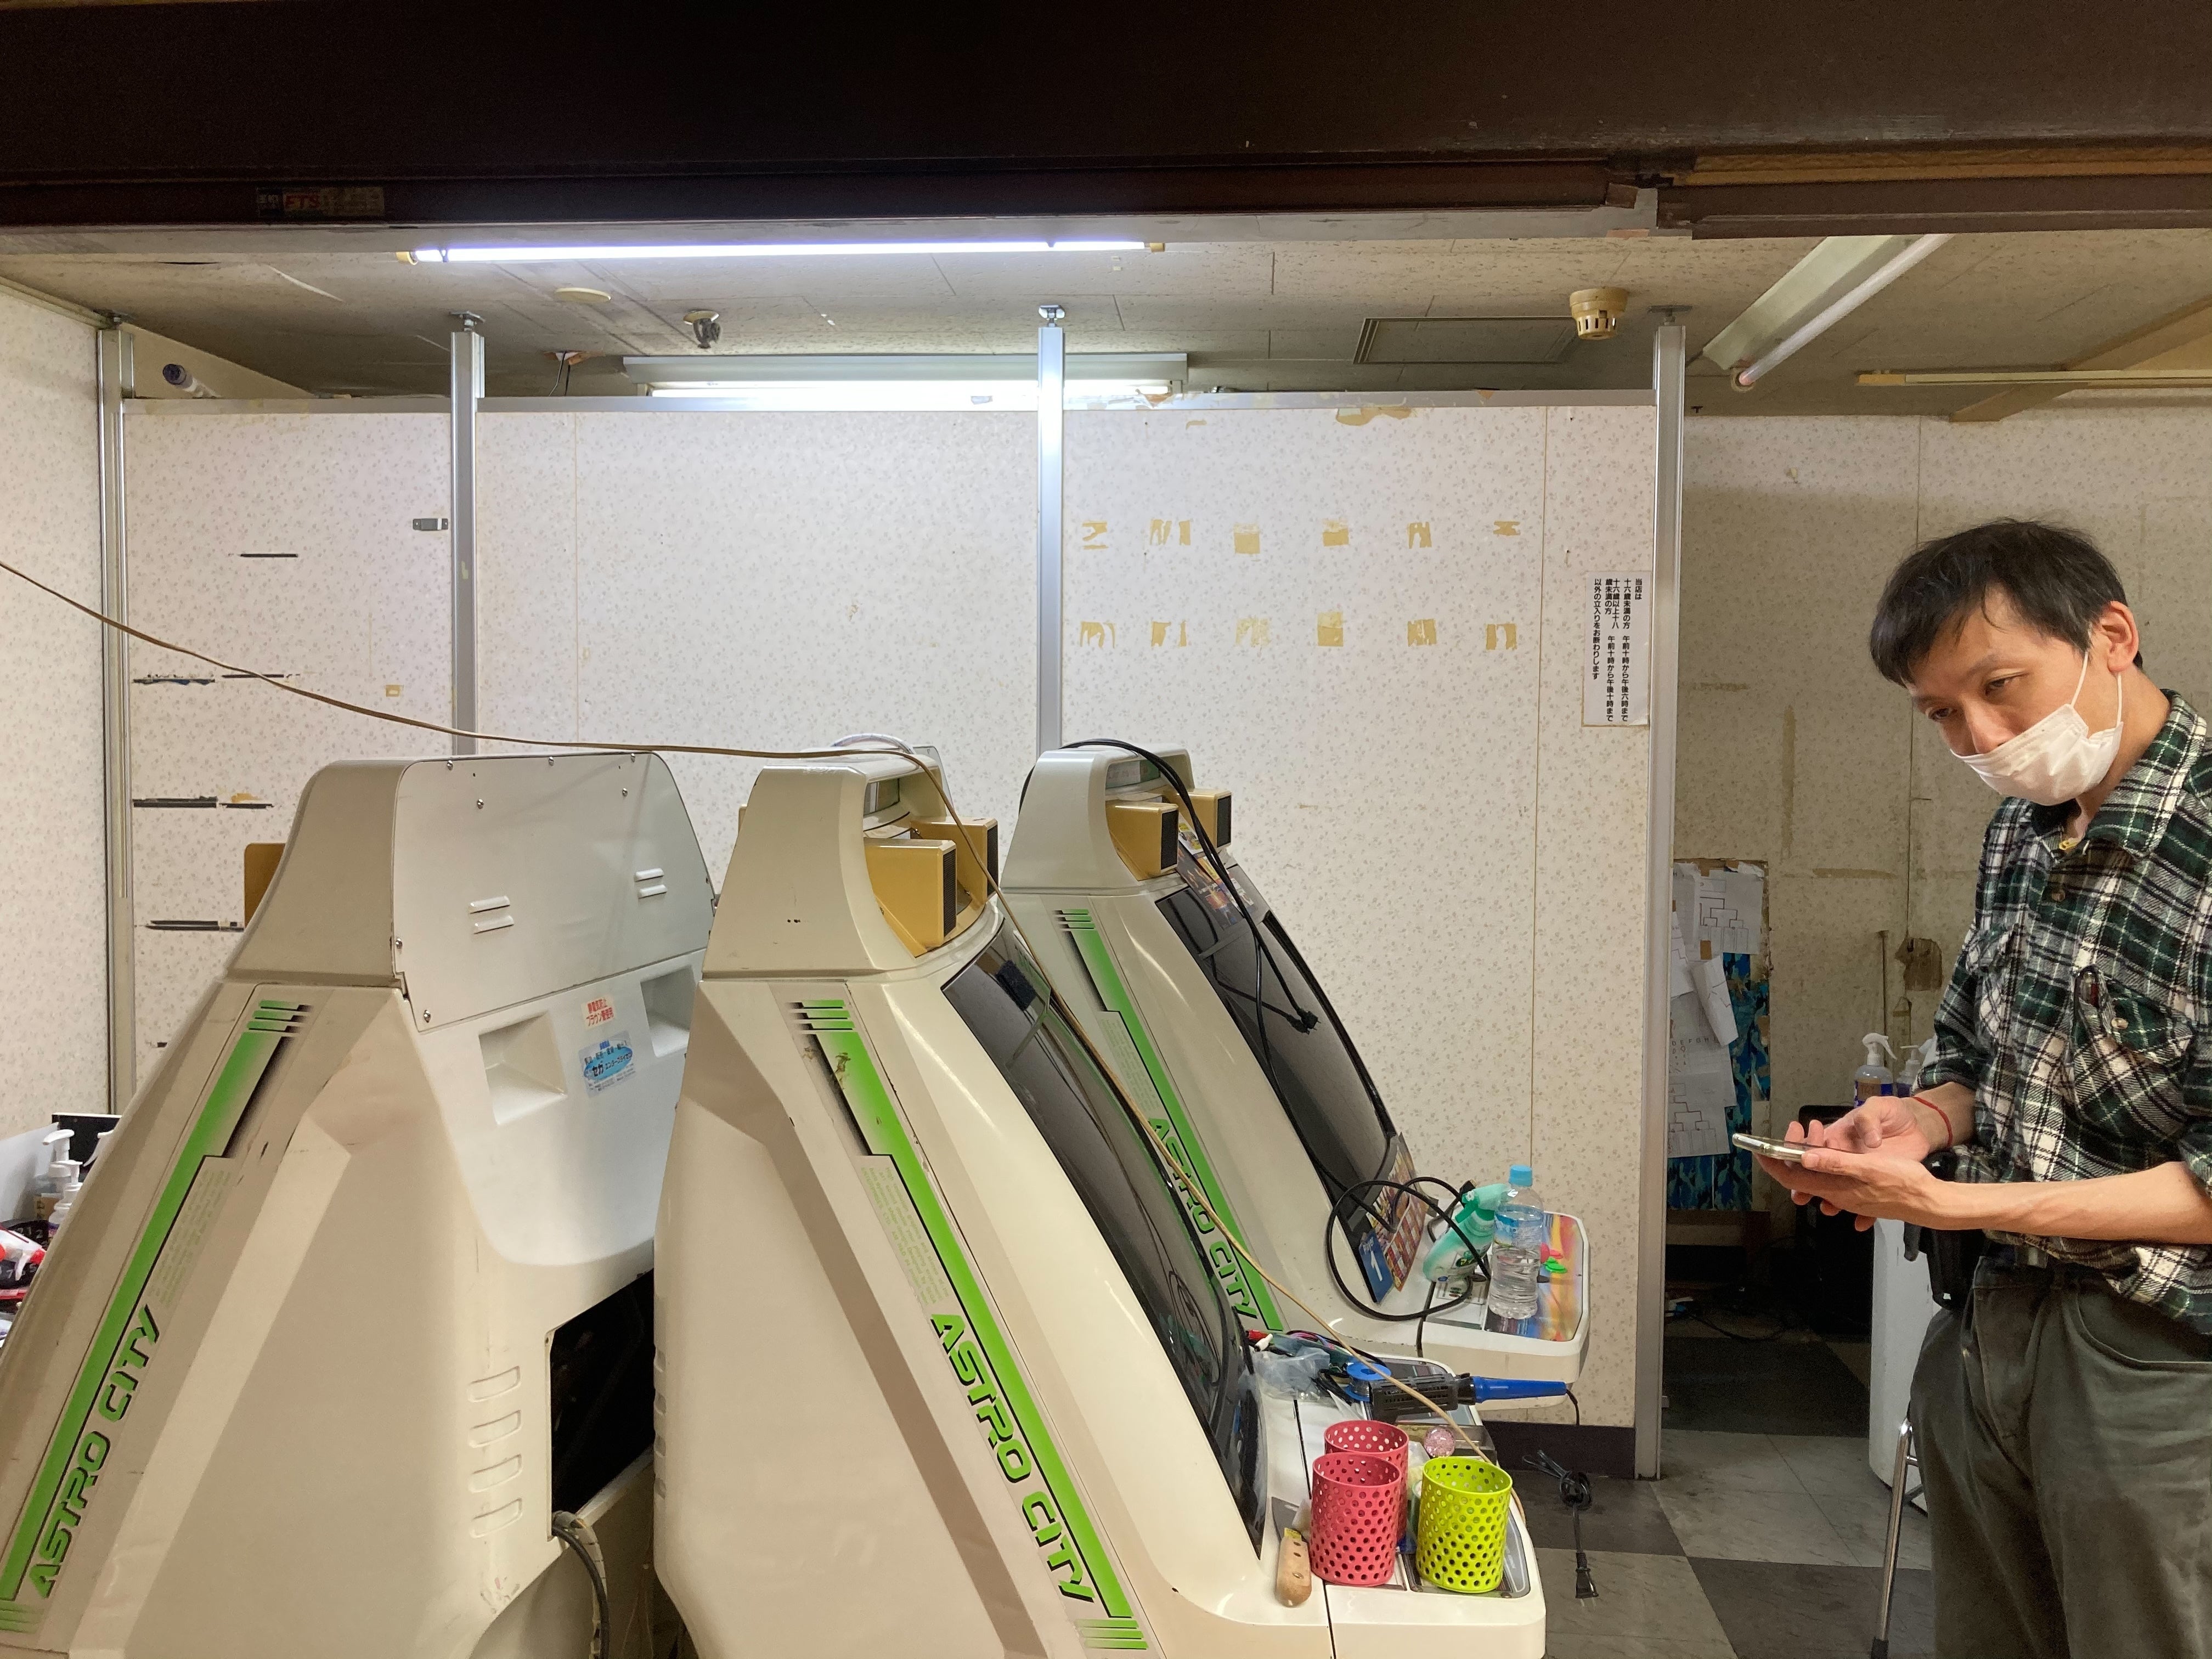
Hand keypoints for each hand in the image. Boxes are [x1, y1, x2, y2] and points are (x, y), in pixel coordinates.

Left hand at [1750, 1102, 1950, 1231]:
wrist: (1930, 1201)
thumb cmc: (1902, 1182)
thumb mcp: (1868, 1168)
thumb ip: (1835, 1163)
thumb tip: (1803, 1157)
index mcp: (1834, 1186)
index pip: (1791, 1176)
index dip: (1772, 1163)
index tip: (1758, 1148)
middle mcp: (1836, 1192)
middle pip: (1801, 1172)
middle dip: (1794, 1148)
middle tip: (1801, 1126)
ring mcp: (1847, 1193)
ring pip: (1817, 1172)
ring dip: (1812, 1150)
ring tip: (1817, 1129)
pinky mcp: (1858, 1191)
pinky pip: (1834, 1175)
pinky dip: (1828, 1158)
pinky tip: (1832, 1143)